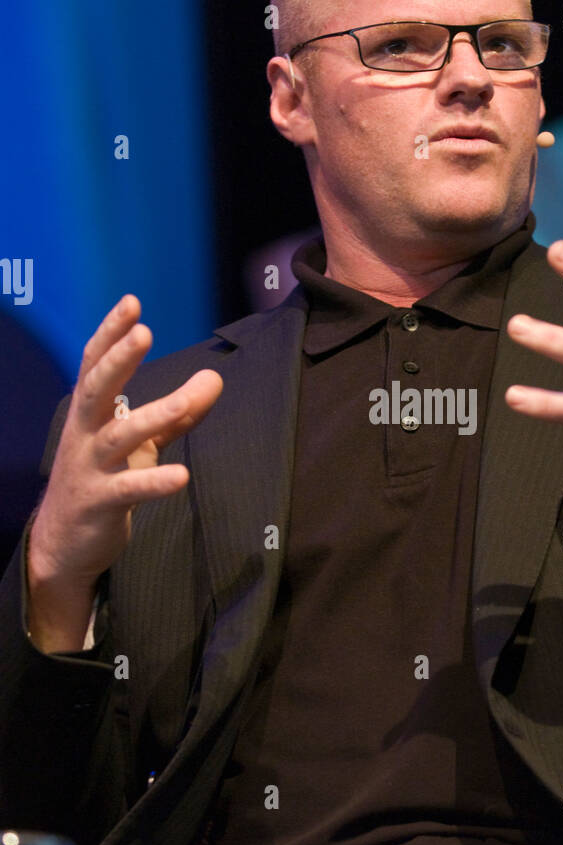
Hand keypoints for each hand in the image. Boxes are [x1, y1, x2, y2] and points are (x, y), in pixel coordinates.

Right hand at [28, 295, 223, 591]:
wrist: (64, 542)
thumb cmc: (105, 478)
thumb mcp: (140, 441)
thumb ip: (178, 412)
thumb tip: (215, 377)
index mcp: (90, 413)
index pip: (94, 364)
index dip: (111, 333)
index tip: (132, 302)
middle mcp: (83, 434)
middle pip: (96, 389)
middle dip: (118, 360)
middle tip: (143, 332)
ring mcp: (88, 468)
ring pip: (117, 437)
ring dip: (150, 417)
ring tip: (182, 404)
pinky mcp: (99, 503)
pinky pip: (127, 490)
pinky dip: (154, 482)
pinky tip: (181, 476)